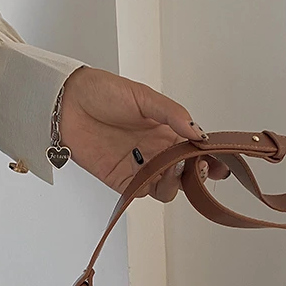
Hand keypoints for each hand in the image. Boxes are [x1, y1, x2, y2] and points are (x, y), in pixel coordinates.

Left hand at [59, 67, 229, 200]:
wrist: (66, 103)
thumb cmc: (102, 93)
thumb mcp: (144, 97)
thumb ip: (173, 114)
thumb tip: (198, 132)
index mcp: (167, 131)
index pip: (195, 151)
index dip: (210, 160)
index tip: (219, 163)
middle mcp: (157, 152)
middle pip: (185, 174)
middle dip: (196, 175)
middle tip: (197, 167)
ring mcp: (140, 168)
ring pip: (168, 188)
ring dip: (175, 183)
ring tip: (172, 168)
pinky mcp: (123, 181)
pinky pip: (143, 193)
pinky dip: (153, 189)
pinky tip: (154, 176)